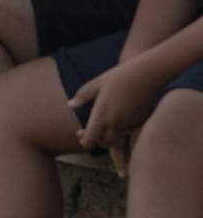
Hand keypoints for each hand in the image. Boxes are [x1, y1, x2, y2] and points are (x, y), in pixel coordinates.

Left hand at [69, 59, 162, 175]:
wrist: (148, 75)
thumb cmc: (119, 76)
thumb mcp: (97, 83)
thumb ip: (82, 96)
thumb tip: (70, 105)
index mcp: (103, 114)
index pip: (91, 137)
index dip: (85, 140)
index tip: (80, 136)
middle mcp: (117, 123)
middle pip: (105, 143)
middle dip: (96, 141)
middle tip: (88, 135)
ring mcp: (130, 124)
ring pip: (118, 141)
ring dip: (109, 140)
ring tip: (102, 132)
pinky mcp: (141, 123)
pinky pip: (129, 136)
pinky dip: (122, 135)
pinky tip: (118, 127)